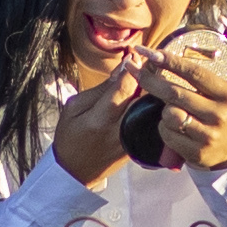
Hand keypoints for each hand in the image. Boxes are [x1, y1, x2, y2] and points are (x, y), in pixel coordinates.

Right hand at [51, 63, 144, 183]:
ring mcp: (133, 140)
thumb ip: (100, 89)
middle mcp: (120, 130)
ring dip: (155, 88)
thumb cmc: (70, 137)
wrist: (75, 172)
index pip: (124, 88)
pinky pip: (152, 120)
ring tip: (154, 72)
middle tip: (152, 58)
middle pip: (144, 97)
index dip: (133, 68)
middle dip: (150, 75)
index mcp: (100, 119)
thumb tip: (122, 69)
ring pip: (151, 108)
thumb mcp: (74, 108)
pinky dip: (154, 103)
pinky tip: (153, 92)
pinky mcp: (140, 146)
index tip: (135, 54)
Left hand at [145, 33, 226, 174]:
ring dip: (162, 109)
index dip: (168, 61)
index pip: (193, 73)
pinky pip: (167, 134)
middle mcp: (219, 114)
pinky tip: (172, 125)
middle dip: (149, 79)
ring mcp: (208, 135)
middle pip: (174, 93)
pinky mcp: (196, 153)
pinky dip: (164, 128)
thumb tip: (225, 21)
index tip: (147, 51)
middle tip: (133, 67)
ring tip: (168, 106)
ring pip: (169, 115)